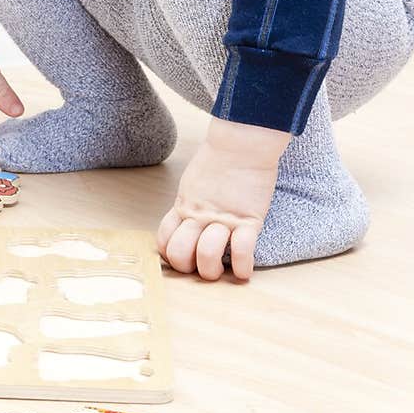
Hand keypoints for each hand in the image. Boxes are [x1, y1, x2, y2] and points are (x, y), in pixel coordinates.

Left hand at [156, 120, 289, 281]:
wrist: (242, 141)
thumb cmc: (219, 158)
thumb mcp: (192, 182)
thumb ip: (188, 204)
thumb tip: (187, 221)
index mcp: (184, 206)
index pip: (164, 240)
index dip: (170, 255)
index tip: (183, 258)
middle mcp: (199, 216)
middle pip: (181, 254)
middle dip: (189, 268)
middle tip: (201, 267)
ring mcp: (224, 219)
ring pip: (208, 256)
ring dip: (214, 270)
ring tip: (223, 270)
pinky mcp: (249, 219)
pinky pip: (242, 251)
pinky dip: (242, 268)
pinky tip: (244, 271)